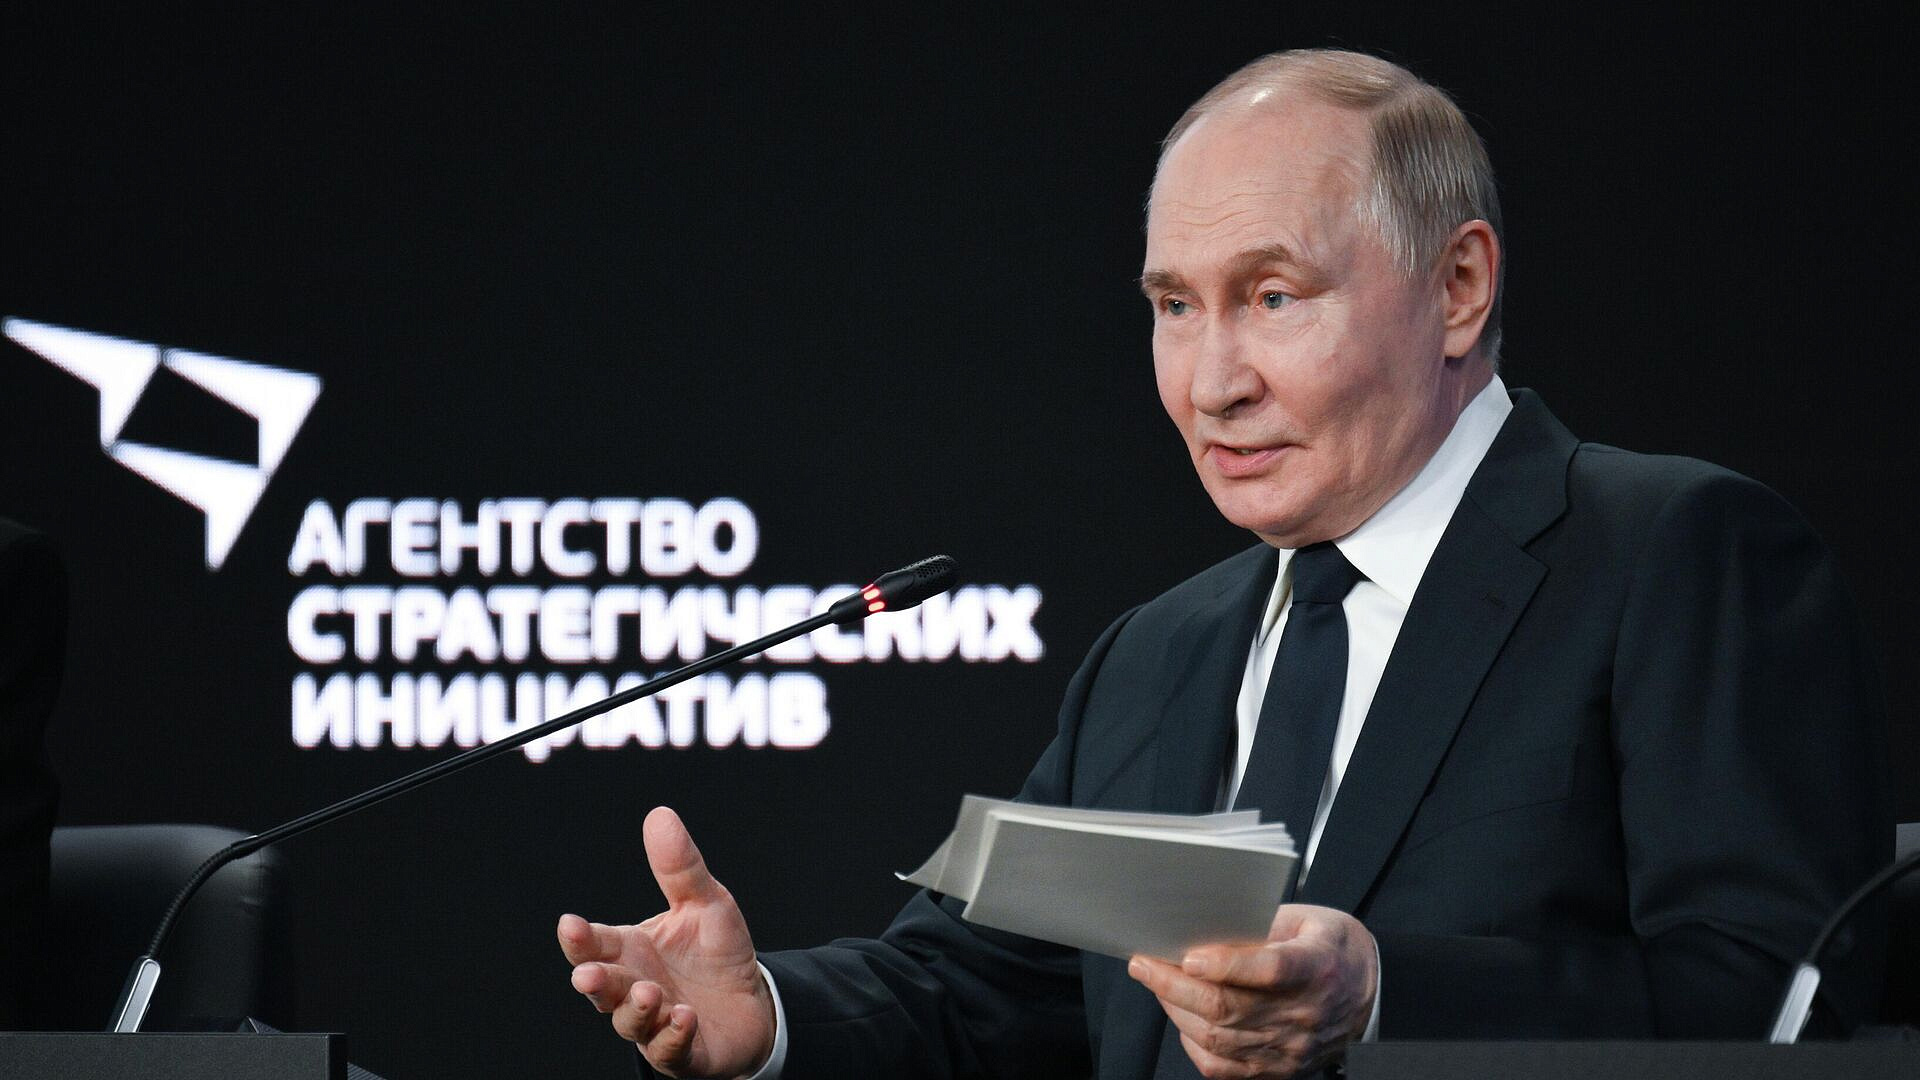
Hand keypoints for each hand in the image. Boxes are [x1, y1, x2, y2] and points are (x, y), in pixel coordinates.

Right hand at [558, 806, 775, 1077]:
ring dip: (635, 1009)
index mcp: (631, 952)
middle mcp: (634, 989)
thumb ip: (680, 868)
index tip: (569, 925)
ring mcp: (654, 1023)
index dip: (580, 939)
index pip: (596, 945)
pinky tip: (682, 1017)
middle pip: (603, 988)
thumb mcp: (705, 902)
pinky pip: (669, 1049)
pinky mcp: (682, 1052)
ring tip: (650, 992)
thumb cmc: (717, 952)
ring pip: (630, 1022)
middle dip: (595, 981)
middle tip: (588, 974)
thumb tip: (659, 814)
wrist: (754, 1001)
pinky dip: (672, 1035)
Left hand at [1127, 904, 1376, 1079]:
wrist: (1371, 992)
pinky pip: (1226, 1069)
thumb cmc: (1332, 948)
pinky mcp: (1282, 1069)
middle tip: (1144, 964)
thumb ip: (1262, 925)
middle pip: (1230, 1009)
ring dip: (1176, 1012)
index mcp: (1317, 966)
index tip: (1189, 956)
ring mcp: (1292, 1047)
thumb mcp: (1307, 920)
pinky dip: (1195, 1046)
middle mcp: (1305, 1013)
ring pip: (1219, 1039)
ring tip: (1156, 986)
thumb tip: (1204, 930)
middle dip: (1175, 986)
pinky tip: (1182, 1021)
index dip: (1227, 965)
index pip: (1269, 970)